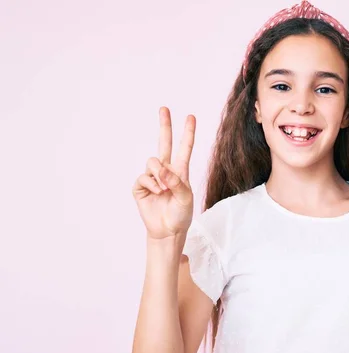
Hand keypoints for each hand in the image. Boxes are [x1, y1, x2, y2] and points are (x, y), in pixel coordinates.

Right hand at [132, 107, 195, 239]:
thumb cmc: (180, 215)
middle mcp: (166, 171)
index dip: (188, 133)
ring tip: (164, 189)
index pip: (185, 148)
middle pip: (164, 143)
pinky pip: (143, 177)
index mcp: (181, 171)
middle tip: (164, 108)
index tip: (190, 117)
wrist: (167, 230)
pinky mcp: (140, 186)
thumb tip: (162, 168)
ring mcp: (152, 177)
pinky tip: (155, 193)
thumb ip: (176, 181)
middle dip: (164, 126)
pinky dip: (150, 185)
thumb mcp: (185, 198)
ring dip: (159, 174)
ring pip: (153, 161)